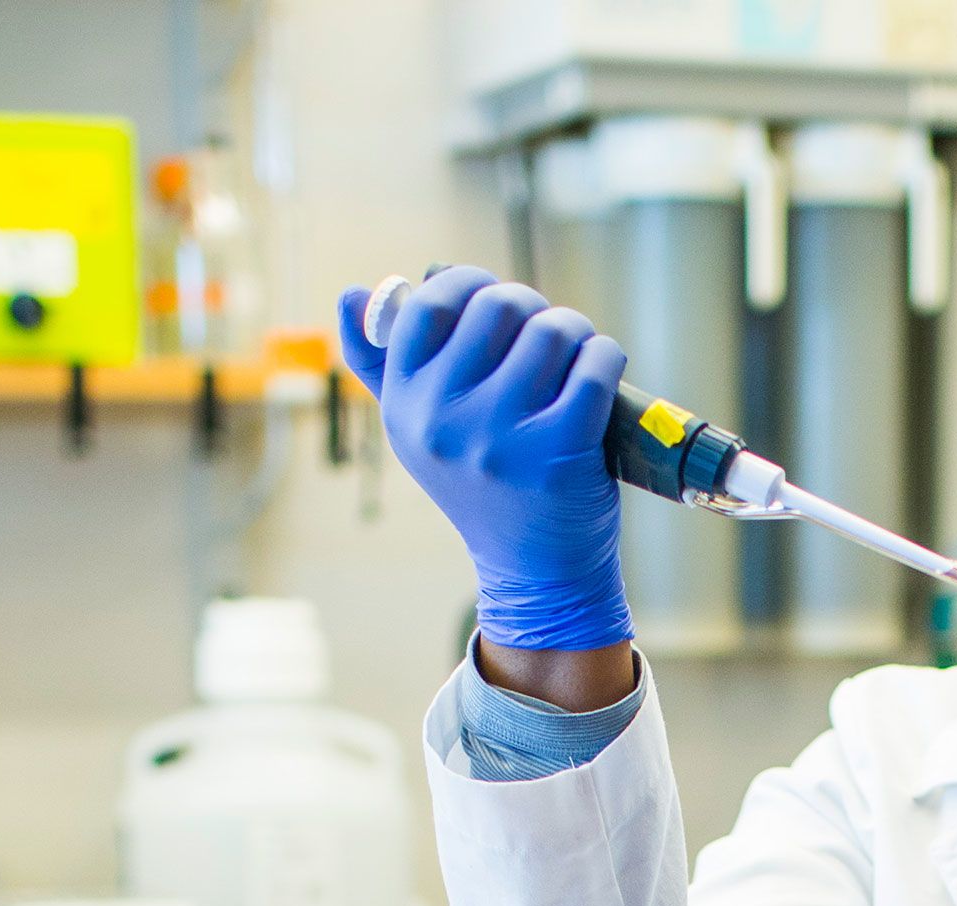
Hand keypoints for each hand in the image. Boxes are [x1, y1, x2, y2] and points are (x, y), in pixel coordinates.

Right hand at [337, 269, 631, 650]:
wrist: (533, 571)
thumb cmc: (483, 484)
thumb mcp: (420, 430)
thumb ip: (382, 365)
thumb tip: (351, 293)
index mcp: (405, 404)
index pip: (429, 303)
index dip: (469, 283)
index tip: (493, 299)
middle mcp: (444, 419)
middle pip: (500, 304)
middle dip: (532, 308)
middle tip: (544, 334)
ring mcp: (500, 436)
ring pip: (555, 330)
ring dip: (575, 332)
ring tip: (575, 357)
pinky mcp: (559, 450)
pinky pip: (595, 364)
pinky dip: (605, 356)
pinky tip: (600, 371)